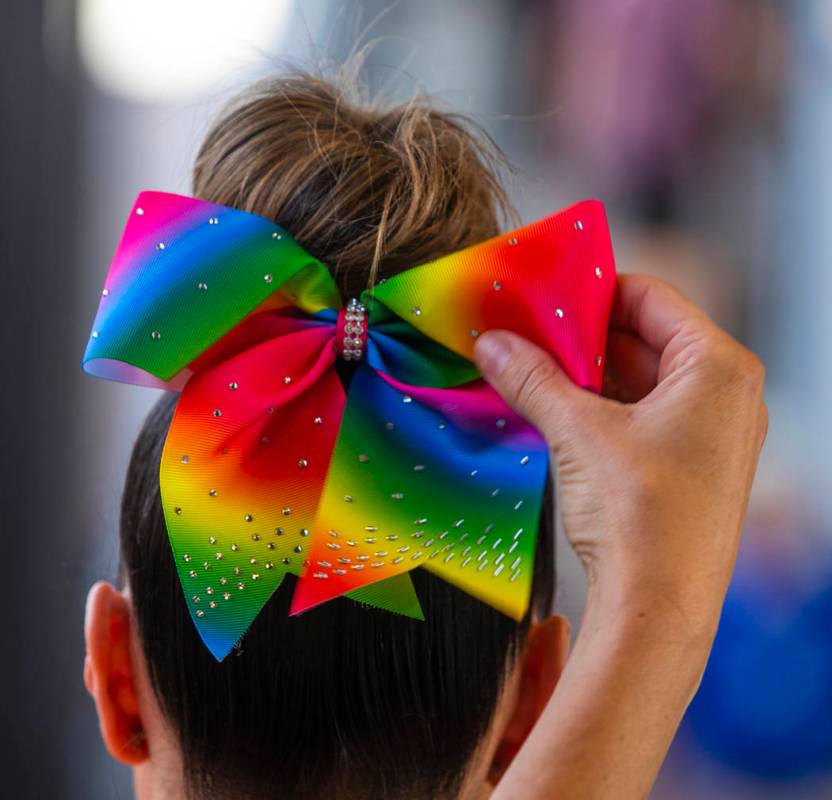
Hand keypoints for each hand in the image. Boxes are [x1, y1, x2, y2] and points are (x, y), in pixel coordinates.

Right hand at [479, 274, 767, 799]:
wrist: (661, 610)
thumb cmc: (643, 518)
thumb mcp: (578, 432)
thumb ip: (533, 378)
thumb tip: (493, 344)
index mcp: (717, 367)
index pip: (649, 297)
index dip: (592, 292)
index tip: (544, 295)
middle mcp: (725, 394)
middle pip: (643, 337)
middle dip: (581, 337)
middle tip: (525, 334)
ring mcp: (711, 432)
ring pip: (640, 378)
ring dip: (585, 374)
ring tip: (530, 371)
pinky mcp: (691, 464)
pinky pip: (643, 414)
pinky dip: (600, 407)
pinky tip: (555, 410)